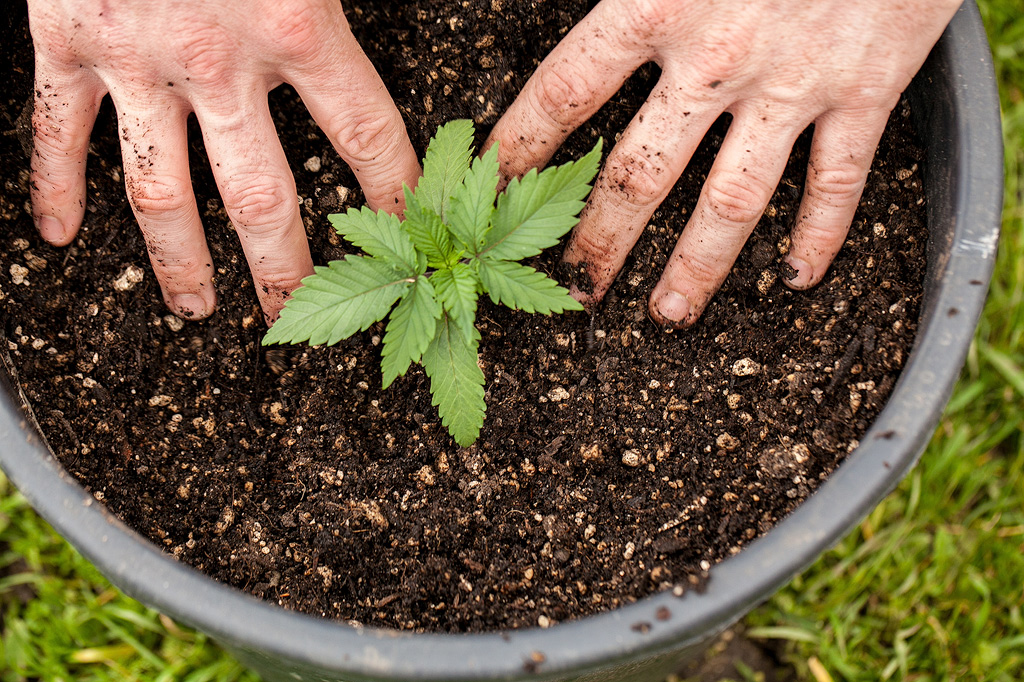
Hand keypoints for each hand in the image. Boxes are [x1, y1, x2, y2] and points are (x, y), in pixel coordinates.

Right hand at [27, 0, 420, 321]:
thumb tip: (374, 25)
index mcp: (295, 22)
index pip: (365, 134)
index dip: (394, 192)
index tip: (409, 236)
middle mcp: (215, 57)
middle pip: (261, 195)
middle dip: (283, 265)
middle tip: (295, 316)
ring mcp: (134, 58)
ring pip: (160, 191)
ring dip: (179, 260)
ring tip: (198, 309)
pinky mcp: (63, 40)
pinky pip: (55, 130)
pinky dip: (52, 185)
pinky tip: (56, 237)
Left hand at [486, 0, 961, 326]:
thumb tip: (582, 34)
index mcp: (658, 3)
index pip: (567, 92)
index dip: (523, 146)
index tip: (494, 188)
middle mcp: (718, 58)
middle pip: (642, 172)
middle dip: (602, 238)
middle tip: (579, 286)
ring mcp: (793, 84)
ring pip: (732, 201)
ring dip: (697, 268)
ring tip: (667, 314)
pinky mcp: (866, 90)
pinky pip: (838, 181)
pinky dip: (820, 236)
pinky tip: (797, 279)